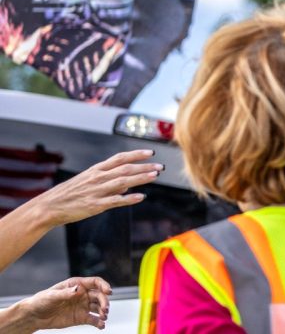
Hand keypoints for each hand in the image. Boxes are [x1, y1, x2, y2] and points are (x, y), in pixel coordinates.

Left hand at [19, 277, 111, 330]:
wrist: (35, 316)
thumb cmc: (41, 301)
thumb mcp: (52, 296)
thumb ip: (66, 293)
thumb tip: (78, 289)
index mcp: (77, 285)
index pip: (95, 282)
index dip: (104, 285)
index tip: (109, 291)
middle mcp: (83, 295)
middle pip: (99, 296)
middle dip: (104, 302)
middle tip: (105, 310)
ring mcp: (83, 306)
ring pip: (99, 308)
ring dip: (104, 312)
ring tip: (103, 318)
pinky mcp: (81, 318)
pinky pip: (93, 320)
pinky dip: (99, 323)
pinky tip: (101, 325)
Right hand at [29, 149, 163, 226]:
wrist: (50, 206)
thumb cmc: (70, 194)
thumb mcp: (88, 182)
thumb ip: (108, 182)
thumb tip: (127, 187)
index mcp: (96, 170)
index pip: (119, 158)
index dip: (136, 154)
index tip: (151, 153)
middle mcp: (98, 178)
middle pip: (125, 169)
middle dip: (144, 167)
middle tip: (160, 166)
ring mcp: (97, 191)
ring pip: (123, 182)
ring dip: (140, 178)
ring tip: (155, 176)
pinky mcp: (95, 205)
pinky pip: (115, 201)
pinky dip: (129, 199)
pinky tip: (141, 197)